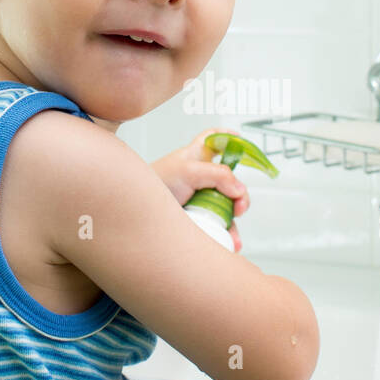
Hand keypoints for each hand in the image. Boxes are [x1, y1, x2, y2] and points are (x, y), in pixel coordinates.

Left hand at [150, 127, 250, 251]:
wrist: (136, 210)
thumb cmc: (156, 182)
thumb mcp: (188, 171)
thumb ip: (218, 175)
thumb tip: (240, 190)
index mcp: (198, 155)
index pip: (215, 139)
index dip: (230, 138)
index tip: (243, 143)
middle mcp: (202, 175)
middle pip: (230, 182)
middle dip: (240, 197)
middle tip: (239, 207)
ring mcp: (201, 196)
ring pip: (226, 207)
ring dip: (234, 222)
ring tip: (232, 234)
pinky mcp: (199, 216)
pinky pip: (217, 224)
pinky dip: (226, 234)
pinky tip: (229, 242)